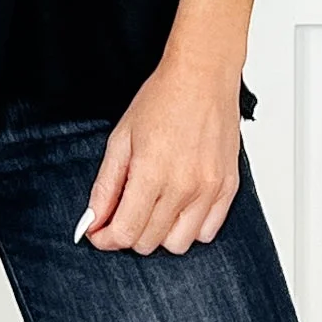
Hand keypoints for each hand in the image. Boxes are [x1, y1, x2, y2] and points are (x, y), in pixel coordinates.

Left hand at [75, 57, 242, 254]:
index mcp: (152, 174)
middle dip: (128, 234)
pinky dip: (190, 228)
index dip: (106, 239)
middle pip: (149, 242)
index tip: (99, 233)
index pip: (125, 233)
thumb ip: (105, 186)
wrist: (203, 76)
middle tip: (122, 213)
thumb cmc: (163, 99)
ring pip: (179, 244)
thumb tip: (93, 220)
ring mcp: (209, 189)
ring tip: (153, 209)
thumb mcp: (120, 139)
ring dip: (160, 234)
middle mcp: (184, 187)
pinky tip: (178, 206)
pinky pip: (208, 232)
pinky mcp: (228, 187)